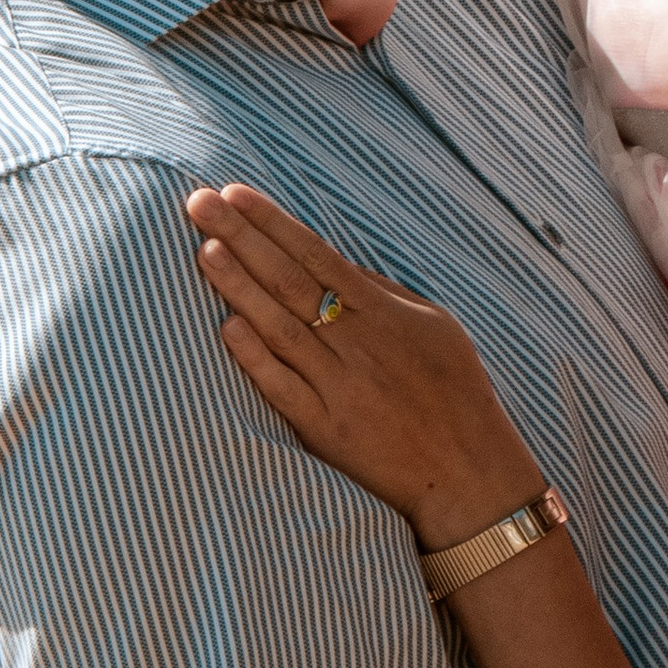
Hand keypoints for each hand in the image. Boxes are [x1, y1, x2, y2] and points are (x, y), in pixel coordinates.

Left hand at [188, 184, 547, 544]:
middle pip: (289, 280)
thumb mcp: (436, 327)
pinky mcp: (327, 430)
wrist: (469, 473)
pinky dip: (255, 357)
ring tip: (202, 249)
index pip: (316, 255)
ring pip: (280, 327)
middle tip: (198, 202)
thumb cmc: (456, 394)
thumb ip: (385, 295)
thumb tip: (335, 266)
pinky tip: (226, 327)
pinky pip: (284, 388)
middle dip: (241, 237)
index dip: (273, 223)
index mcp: (384, 313)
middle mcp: (359, 344)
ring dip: (238, 286)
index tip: (235, 193)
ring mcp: (341, 387)